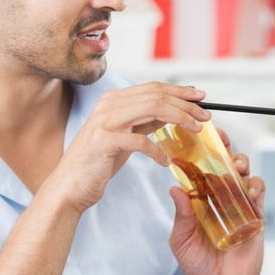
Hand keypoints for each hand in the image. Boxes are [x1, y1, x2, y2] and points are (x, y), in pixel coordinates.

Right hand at [47, 82, 208, 213]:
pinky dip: (157, 151)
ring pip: (153, 109)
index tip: (201, 98)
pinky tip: (165, 161)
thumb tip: (171, 112)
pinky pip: (140, 140)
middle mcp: (108, 104)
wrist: (69, 186)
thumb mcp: (126, 136)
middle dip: (186, 104)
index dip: (180, 91)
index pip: (154, 88)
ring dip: (180, 119)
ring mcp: (105, 121)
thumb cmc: (98, 162)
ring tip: (196, 131)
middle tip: (205, 116)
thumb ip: (144, 122)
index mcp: (114, 100)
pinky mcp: (104, 141)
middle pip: (157, 95)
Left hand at [169, 127, 265, 274]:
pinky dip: (255, 186)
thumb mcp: (181, 240)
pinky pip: (259, 194)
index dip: (201, 154)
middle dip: (224, 149)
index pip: (202, 171)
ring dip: (241, 164)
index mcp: (201, 202)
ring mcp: (239, 207)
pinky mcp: (256, 217)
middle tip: (221, 139)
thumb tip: (175, 187)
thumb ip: (181, 215)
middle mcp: (220, 200)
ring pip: (243, 175)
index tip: (197, 137)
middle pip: (224, 167)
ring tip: (235, 165)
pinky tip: (248, 188)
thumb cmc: (198, 267)